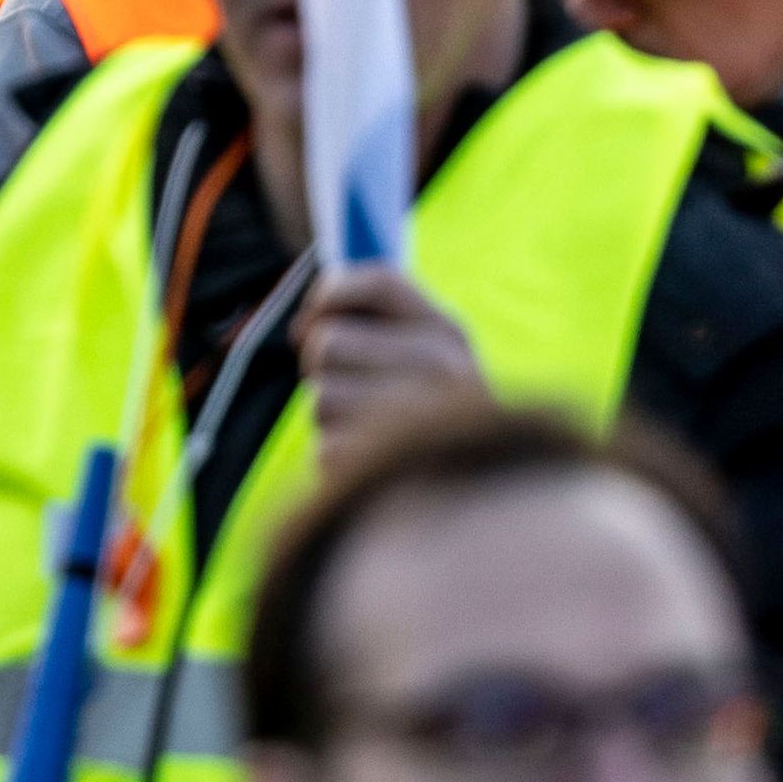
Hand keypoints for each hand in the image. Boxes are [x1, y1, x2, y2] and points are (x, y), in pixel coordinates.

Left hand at [296, 261, 485, 452]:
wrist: (477, 500)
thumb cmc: (424, 413)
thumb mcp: (419, 352)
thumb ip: (371, 318)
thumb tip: (304, 328)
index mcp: (449, 333)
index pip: (379, 281)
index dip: (329, 294)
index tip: (315, 318)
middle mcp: (445, 371)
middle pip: (327, 342)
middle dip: (323, 366)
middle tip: (355, 390)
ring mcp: (423, 422)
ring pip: (321, 395)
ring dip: (330, 415)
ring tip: (369, 430)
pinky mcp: (393, 470)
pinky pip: (324, 446)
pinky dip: (338, 457)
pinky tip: (373, 464)